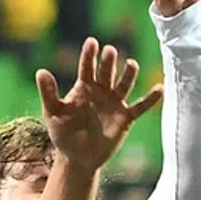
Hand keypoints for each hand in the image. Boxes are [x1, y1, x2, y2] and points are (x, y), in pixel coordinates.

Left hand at [36, 38, 163, 172]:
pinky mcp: (126, 117)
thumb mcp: (53, 113)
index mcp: (83, 88)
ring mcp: (115, 103)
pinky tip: (160, 88)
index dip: (89, 55)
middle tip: (110, 50)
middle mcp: (101, 91)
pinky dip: (151, 99)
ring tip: (131, 63)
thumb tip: (40, 71)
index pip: (87, 67)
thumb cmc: (63, 134)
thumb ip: (48, 93)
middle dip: (109, 61)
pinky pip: (140, 106)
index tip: (92, 42)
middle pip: (107, 72)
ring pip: (124, 84)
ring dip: (128, 74)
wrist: (77, 157)